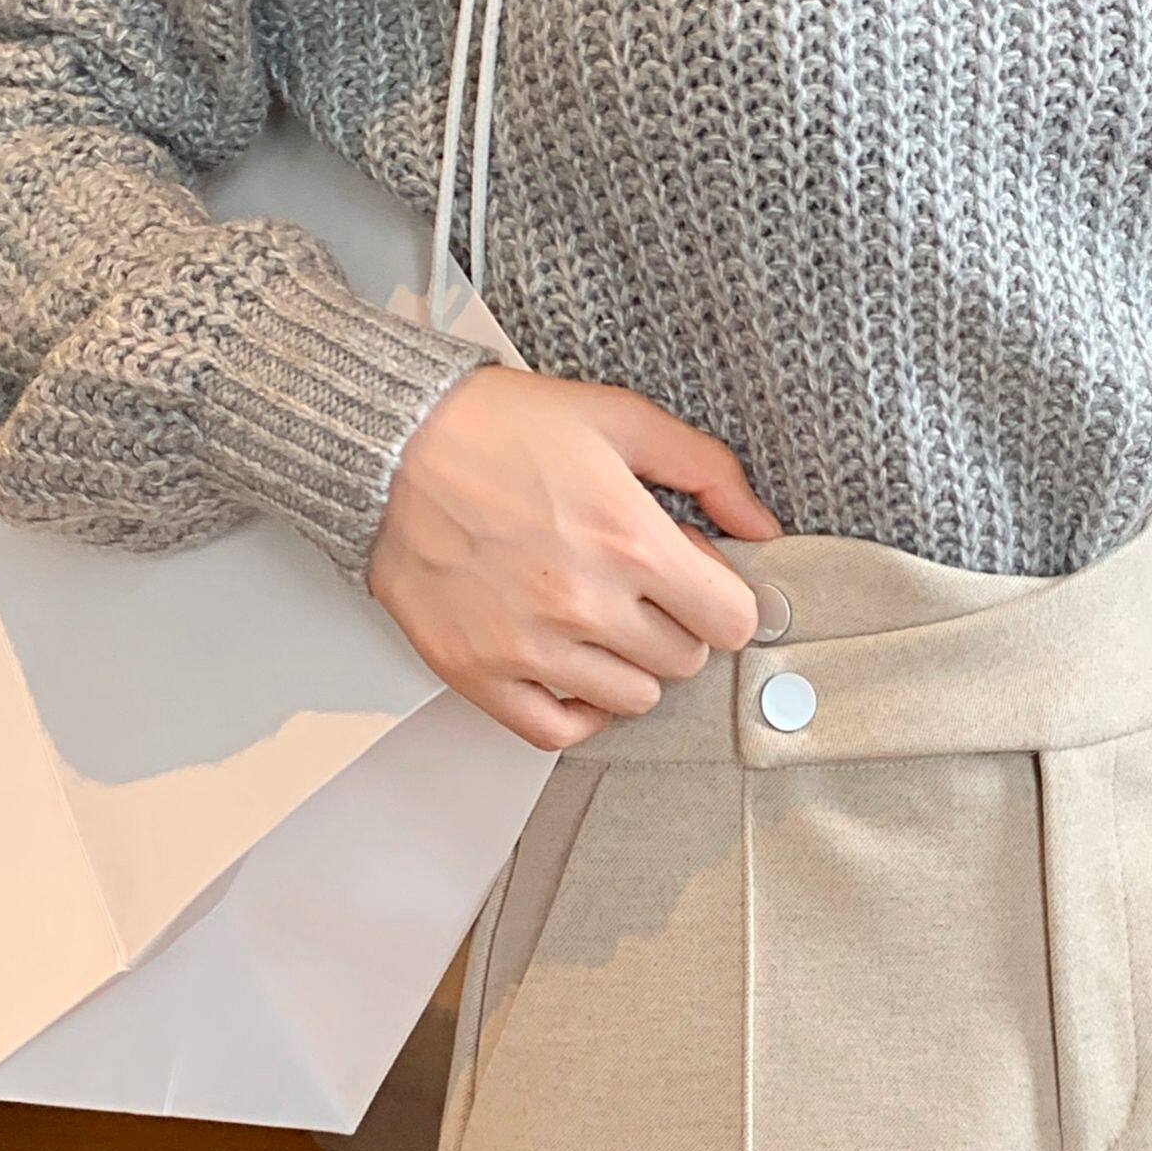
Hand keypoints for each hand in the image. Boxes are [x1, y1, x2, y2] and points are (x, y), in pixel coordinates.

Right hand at [368, 365, 781, 749]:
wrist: (391, 445)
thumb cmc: (496, 427)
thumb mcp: (619, 419)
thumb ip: (706, 469)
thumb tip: (760, 526)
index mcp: (629, 540)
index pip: (731, 621)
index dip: (722, 598)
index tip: (699, 584)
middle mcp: (585, 603)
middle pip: (684, 660)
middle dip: (675, 623)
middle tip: (639, 588)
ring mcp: (530, 647)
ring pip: (631, 699)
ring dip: (629, 665)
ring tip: (599, 619)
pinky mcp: (479, 673)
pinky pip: (556, 732)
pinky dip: (577, 711)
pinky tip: (573, 671)